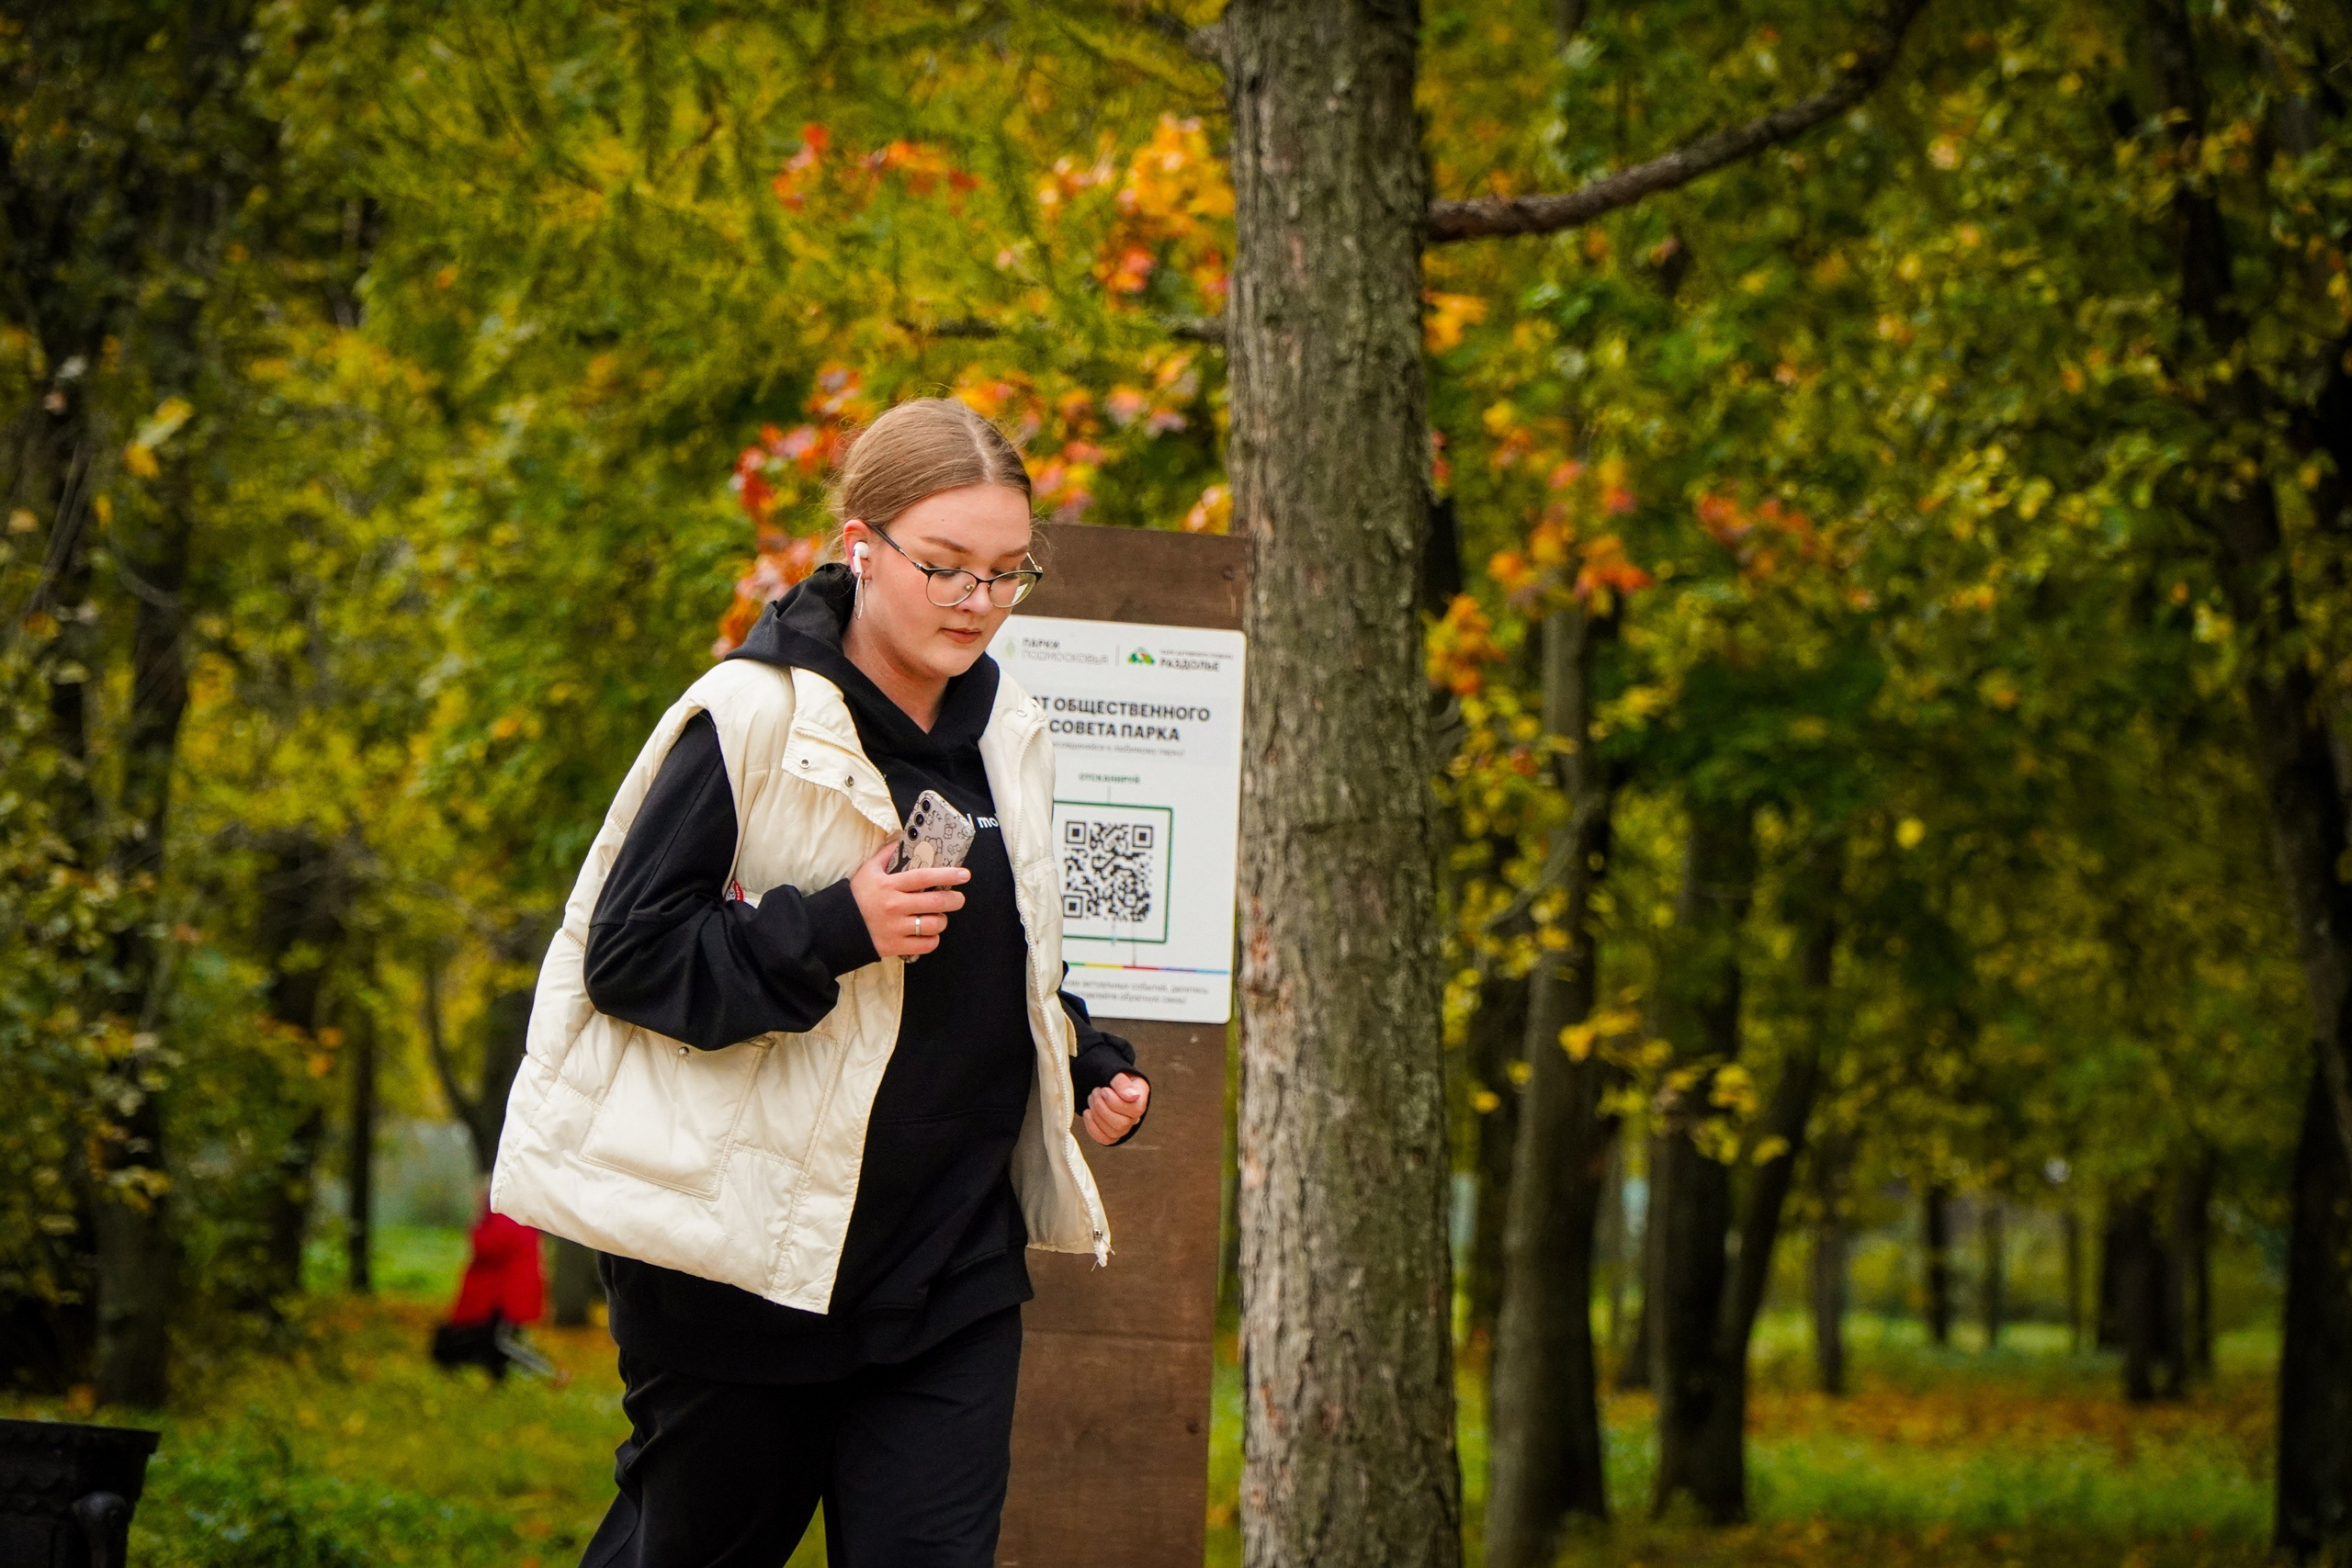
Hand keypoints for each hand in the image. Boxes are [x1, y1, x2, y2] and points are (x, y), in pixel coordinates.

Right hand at [850, 841, 968, 957]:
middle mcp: (894, 906)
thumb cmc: (855, 896)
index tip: (964, 875)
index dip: (947, 875)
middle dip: (954, 900)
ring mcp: (896, 928)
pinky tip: (929, 934)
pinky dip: (933, 939)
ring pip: (933, 925)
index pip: (924, 877)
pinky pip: (926, 945)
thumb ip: (886, 855)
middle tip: (958, 899)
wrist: (836, 926)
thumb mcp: (868, 871)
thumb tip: (901, 838)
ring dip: (942, 921)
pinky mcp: (895, 946)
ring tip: (939, 917)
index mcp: (889, 885)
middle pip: (935, 901)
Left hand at [1082, 1073, 1148, 1144]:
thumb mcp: (1117, 1074)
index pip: (1134, 1110)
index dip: (1114, 1101)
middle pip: (1121, 1124)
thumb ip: (1123, 1083)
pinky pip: (1105, 1139)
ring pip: (1112, 1132)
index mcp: (1140, 1100)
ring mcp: (1124, 1128)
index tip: (1104, 1090)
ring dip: (1096, 1114)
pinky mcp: (1112, 1134)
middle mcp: (1135, 1117)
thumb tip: (1133, 1097)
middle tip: (1096, 1093)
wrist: (1106, 1083)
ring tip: (1092, 1098)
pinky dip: (1092, 1127)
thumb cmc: (1113, 1079)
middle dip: (1102, 1108)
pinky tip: (1087, 1113)